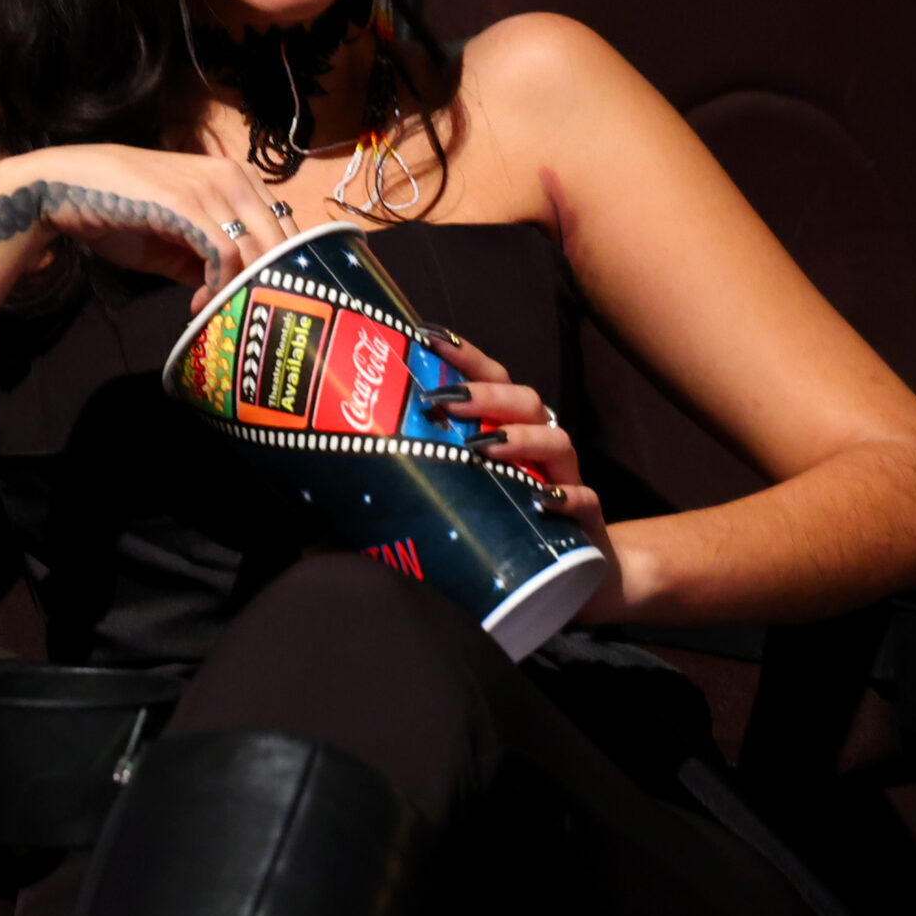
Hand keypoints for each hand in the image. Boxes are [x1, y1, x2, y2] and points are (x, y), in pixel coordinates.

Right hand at [0, 144, 294, 309]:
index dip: (280, 270)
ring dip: (241, 290)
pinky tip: (197, 302)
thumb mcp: (174, 239)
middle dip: (270, 284)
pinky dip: (217, 286)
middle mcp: (234, 176)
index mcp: (238, 178)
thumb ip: (208, 259)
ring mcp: (212, 188)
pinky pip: (224, 255)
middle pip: (281, 241)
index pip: (286, 227)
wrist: (68, 186)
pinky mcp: (188, 205)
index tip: (256, 301)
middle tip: (247, 316)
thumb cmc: (118, 209)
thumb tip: (233, 292)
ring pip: (257, 250)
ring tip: (216, 312)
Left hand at [422, 326, 621, 618]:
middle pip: (525, 400)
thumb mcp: (455, 501)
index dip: (464, 356)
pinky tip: (543, 500)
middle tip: (445, 404)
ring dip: (521, 438)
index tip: (427, 337)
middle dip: (486, 395)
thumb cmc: (503, 528)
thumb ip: (409, 492)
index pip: (490, 379)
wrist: (574, 578)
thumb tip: (329, 502)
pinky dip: (568, 496)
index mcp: (507, 430)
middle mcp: (538, 446)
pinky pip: (586, 500)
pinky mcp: (586, 521)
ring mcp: (565, 479)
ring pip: (557, 440)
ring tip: (484, 447)